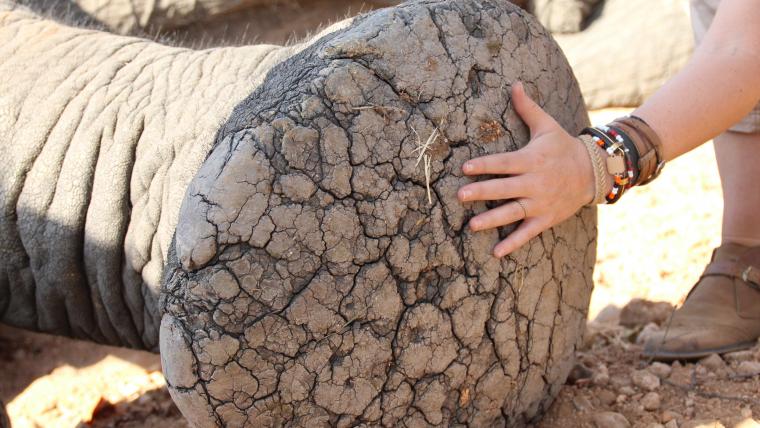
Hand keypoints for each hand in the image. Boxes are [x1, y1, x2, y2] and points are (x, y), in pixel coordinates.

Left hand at [457, 82, 595, 257]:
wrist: (595, 172)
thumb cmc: (563, 147)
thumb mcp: (547, 126)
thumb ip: (527, 108)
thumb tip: (515, 83)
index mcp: (532, 160)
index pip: (504, 163)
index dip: (485, 165)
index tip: (465, 167)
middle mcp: (535, 183)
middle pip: (505, 188)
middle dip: (482, 192)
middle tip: (460, 196)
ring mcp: (541, 203)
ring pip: (513, 212)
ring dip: (492, 220)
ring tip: (472, 226)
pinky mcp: (546, 218)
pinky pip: (528, 232)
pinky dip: (513, 243)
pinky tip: (496, 252)